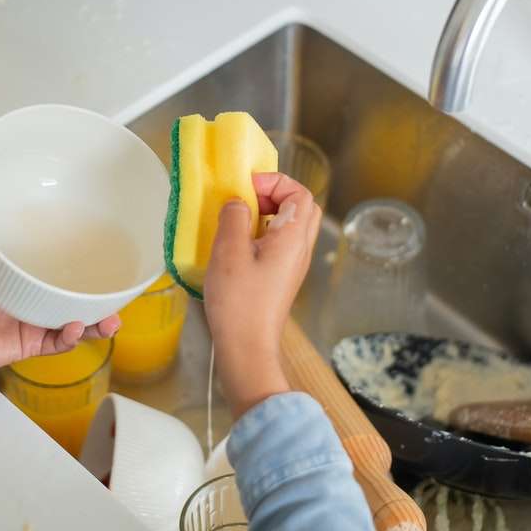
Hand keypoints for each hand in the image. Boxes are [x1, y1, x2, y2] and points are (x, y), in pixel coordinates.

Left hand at [0, 178, 119, 416]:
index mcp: (7, 268)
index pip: (44, 255)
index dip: (69, 247)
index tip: (91, 232)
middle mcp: (21, 293)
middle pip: (67, 289)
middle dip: (95, 287)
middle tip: (114, 277)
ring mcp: (25, 320)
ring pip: (71, 320)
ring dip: (95, 319)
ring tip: (112, 315)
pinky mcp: (23, 344)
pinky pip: (55, 344)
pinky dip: (70, 337)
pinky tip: (77, 326)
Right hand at [203, 172, 322, 417]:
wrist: (247, 348)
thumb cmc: (239, 302)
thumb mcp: (229, 251)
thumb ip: (235, 217)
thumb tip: (239, 203)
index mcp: (293, 238)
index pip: (300, 193)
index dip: (275, 181)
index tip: (246, 187)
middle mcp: (300, 250)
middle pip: (301, 207)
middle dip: (274, 194)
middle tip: (246, 200)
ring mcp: (293, 266)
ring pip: (291, 225)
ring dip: (267, 215)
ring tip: (238, 221)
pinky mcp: (281, 278)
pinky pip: (280, 243)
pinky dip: (262, 234)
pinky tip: (237, 245)